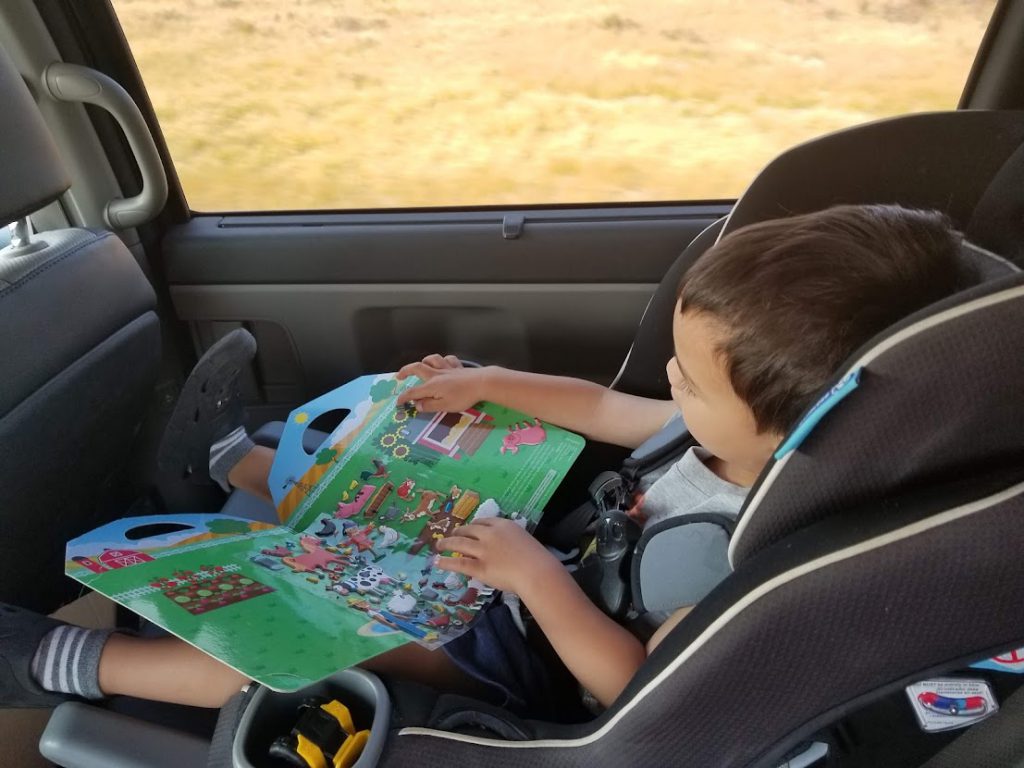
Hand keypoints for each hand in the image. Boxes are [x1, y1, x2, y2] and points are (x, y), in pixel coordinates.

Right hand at [396, 356, 489, 412]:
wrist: (482, 383)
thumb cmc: (464, 397)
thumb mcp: (445, 406)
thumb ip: (429, 405)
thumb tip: (417, 405)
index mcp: (432, 386)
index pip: (413, 391)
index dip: (403, 397)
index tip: (398, 402)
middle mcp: (437, 374)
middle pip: (417, 368)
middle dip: (405, 371)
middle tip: (399, 376)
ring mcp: (447, 368)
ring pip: (432, 359)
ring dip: (424, 361)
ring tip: (421, 366)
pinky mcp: (458, 367)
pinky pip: (448, 359)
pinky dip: (443, 360)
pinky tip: (443, 364)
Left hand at [435, 517, 560, 593]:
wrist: (537, 571)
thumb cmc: (537, 558)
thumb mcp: (523, 540)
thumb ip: (510, 540)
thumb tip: (501, 547)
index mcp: (503, 525)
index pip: (483, 522)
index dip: (473, 525)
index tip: (469, 528)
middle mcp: (490, 534)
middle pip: (468, 530)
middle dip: (458, 532)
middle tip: (452, 535)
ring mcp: (483, 550)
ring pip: (459, 543)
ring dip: (446, 543)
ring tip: (439, 545)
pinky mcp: (479, 567)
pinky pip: (459, 563)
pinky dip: (446, 562)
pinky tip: (438, 561)